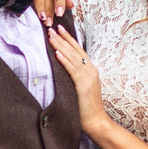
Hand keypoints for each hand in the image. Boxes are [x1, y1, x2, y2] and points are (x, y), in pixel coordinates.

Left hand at [43, 17, 106, 135]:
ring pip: (72, 56)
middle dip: (62, 38)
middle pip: (74, 50)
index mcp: (90, 70)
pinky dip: (64, 60)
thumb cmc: (86, 108)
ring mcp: (88, 76)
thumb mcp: (81, 88)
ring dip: (60, 45)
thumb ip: (75, 78)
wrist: (96, 121)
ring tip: (51, 35)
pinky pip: (72, 69)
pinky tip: (57, 52)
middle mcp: (90, 70)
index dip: (68, 39)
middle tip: (51, 27)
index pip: (78, 50)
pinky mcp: (83, 84)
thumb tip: (63, 71)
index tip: (59, 29)